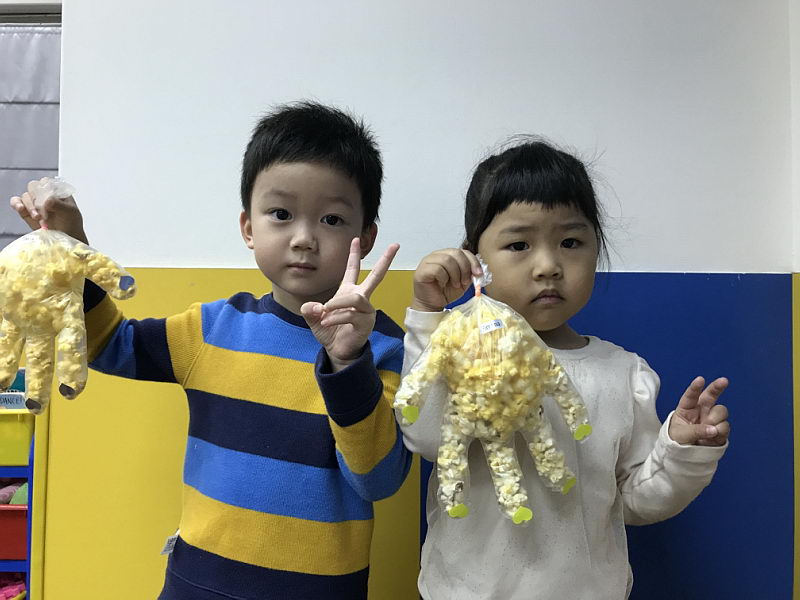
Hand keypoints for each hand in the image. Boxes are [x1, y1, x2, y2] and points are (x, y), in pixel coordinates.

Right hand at [9, 178, 87, 242]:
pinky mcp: (25, 211)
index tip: (50, 201)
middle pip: (33, 187)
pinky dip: (17, 204)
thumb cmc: (71, 224)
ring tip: (38, 218)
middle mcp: (44, 194)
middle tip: (44, 212)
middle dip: (37, 199)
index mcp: (56, 191)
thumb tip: (47, 200)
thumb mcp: (70, 213)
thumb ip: (60, 205)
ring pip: (25, 196)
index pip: (46, 182)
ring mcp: (34, 203)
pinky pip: (16, 202)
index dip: (46, 191)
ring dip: (30, 206)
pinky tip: (21, 208)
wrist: (65, 239)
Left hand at [301, 238, 398, 371]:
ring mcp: (366, 311)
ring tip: (325, 312)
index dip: (353, 255)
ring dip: (337, 303)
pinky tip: (326, 322)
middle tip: (396, 245)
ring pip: (355, 297)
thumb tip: (316, 307)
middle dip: (385, 260)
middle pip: (376, 277)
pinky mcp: (366, 323)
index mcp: (349, 292)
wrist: (336, 351)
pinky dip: (335, 317)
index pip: (353, 270)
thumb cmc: (329, 332)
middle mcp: (361, 299)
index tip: (355, 239)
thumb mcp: (314, 318)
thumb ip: (310, 309)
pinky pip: (350, 314)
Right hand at [411, 248, 483, 311]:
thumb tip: (478, 270)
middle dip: (464, 268)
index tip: (478, 273)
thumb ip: (470, 274)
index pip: (463, 251)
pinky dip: (444, 277)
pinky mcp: (422, 270)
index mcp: (447, 255)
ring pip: (447, 260)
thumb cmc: (445, 292)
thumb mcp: (463, 282)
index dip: (473, 261)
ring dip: (455, 274)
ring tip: (454, 284)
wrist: (433, 305)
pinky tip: (442, 284)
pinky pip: (437, 268)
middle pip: (456, 253)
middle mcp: (437, 255)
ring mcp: (428, 261)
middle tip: (465, 281)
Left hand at [668, 376, 729, 445]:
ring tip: (706, 429)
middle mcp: (701, 410)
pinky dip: (720, 432)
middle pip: (711, 395)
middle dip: (718, 386)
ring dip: (715, 419)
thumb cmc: (677, 440)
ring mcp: (711, 419)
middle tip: (724, 381)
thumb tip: (714, 429)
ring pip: (720, 411)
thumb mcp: (681, 435)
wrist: (684, 455)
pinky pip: (725, 426)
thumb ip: (696, 431)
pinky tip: (712, 437)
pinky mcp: (720, 430)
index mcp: (687, 408)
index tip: (700, 379)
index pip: (691, 395)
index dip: (695, 387)